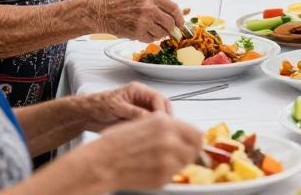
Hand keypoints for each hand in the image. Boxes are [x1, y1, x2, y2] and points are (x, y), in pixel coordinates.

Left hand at [78, 82, 170, 132]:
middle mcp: (141, 100)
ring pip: (156, 119)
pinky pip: (147, 128)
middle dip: (164, 119)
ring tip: (154, 137)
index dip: (162, 111)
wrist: (85, 116)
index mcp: (138, 91)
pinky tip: (146, 140)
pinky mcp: (136, 123)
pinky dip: (149, 133)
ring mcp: (139, 112)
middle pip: (161, 108)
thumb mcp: (116, 107)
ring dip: (157, 127)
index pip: (158, 98)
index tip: (162, 123)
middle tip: (162, 132)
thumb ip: (134, 112)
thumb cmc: (97, 106)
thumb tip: (151, 118)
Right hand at [82, 111, 201, 191]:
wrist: (102, 162)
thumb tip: (182, 131)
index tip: (191, 142)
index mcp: (165, 123)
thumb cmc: (117, 142)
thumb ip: (167, 126)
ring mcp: (167, 161)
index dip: (194, 138)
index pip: (197, 133)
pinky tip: (152, 167)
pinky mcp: (162, 177)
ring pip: (186, 162)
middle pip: (196, 149)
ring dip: (179, 161)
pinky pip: (174, 175)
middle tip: (179, 152)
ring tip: (161, 159)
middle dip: (189, 150)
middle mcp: (170, 141)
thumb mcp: (145, 122)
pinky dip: (167, 172)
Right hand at [90, 0, 184, 40]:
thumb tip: (186, 10)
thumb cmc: (122, 3)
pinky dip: (149, 38)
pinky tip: (141, 32)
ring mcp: (142, 20)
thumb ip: (162, 4)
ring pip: (161, 33)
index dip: (180, 18)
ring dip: (159, 34)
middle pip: (170, 23)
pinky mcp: (136, 31)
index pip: (174, 8)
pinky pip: (150, 39)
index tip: (180, 23)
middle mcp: (148, 7)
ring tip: (149, 29)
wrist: (101, 11)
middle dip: (171, 29)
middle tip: (168, 31)